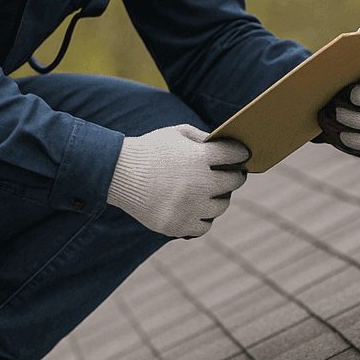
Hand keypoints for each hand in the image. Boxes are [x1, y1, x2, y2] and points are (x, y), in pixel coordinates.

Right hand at [106, 124, 249, 237]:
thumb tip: (230, 148)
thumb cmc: (150, 150)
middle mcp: (198, 184)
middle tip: (234, 173)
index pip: (235, 155)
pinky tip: (198, 208)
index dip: (240, 153)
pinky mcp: (178, 226)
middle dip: (235, 175)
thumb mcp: (176, 134)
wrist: (117, 173)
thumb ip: (204, 138)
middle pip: (233, 182)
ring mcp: (189, 207)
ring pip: (222, 206)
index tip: (242, 155)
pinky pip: (204, 226)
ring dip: (220, 197)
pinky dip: (204, 217)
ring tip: (214, 192)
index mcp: (199, 157)